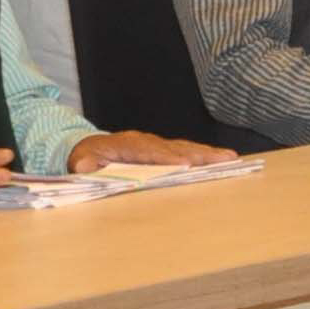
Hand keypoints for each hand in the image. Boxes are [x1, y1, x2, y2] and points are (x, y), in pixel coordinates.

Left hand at [62, 130, 235, 171]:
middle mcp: (144, 141)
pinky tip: (220, 161)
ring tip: (230, 159)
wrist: (86, 146)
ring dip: (207, 154)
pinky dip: (203, 155)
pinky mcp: (162, 149)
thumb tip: (85, 167)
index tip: (185, 165)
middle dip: (199, 154)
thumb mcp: (79, 163)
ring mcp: (155, 143)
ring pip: (184, 148)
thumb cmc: (85, 158)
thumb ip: (83, 166)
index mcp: (124, 145)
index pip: (149, 152)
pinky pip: (184, 151)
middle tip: (223, 159)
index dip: (167, 158)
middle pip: (174, 147)